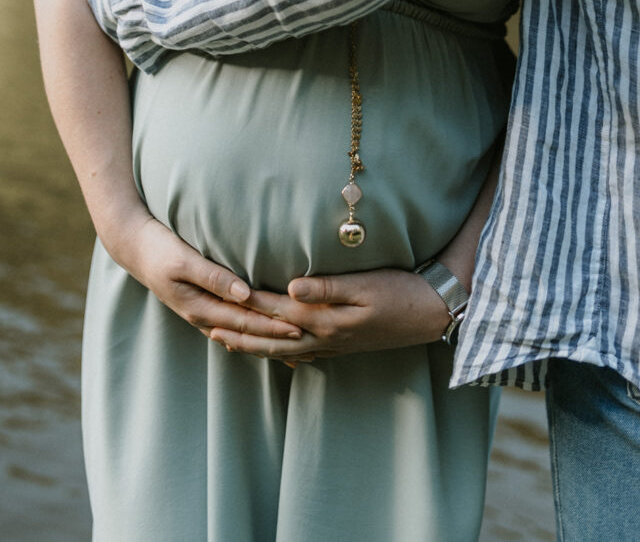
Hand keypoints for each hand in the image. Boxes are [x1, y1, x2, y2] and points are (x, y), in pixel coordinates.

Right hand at [108, 211, 303, 342]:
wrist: (134, 247)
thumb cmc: (159, 248)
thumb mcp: (184, 260)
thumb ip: (214, 276)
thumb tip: (244, 293)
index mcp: (200, 308)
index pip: (245, 322)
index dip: (273, 327)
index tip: (300, 329)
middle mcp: (204, 317)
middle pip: (248, 333)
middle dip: (279, 341)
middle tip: (312, 347)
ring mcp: (204, 314)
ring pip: (243, 334)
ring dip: (270, 342)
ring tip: (299, 351)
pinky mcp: (205, 306)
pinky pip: (235, 325)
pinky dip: (256, 333)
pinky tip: (270, 338)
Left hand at [209, 268, 451, 361]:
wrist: (433, 313)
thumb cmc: (401, 291)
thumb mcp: (366, 285)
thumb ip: (327, 287)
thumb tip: (290, 286)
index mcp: (325, 319)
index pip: (276, 310)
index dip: (246, 303)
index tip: (219, 296)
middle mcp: (324, 337)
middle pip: (272, 337)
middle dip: (240, 332)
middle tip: (207, 325)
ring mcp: (334, 345)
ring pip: (283, 350)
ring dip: (254, 346)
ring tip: (226, 341)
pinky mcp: (343, 345)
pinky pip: (301, 353)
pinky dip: (280, 352)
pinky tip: (273, 352)